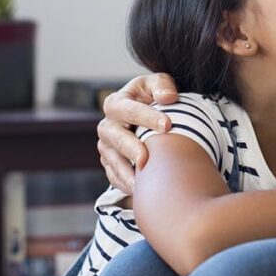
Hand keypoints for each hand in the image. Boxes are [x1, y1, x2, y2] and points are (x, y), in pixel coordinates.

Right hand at [97, 73, 179, 193]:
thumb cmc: (152, 97)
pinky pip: (114, 177)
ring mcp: (106, 147)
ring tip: (142, 182)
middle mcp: (107, 125)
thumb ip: (162, 85)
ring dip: (126, 172)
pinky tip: (139, 190)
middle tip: (147, 158)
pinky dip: (125, 184)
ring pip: (112, 161)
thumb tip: (169, 97)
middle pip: (115, 137)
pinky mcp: (109, 164)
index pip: (128, 109)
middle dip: (131, 148)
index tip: (167, 125)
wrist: (145, 116)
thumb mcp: (156, 84)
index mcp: (116, 102)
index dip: (147, 117)